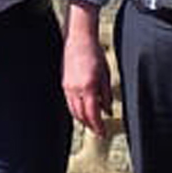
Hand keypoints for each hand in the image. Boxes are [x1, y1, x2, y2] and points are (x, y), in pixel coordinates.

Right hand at [61, 1, 112, 135]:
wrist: (79, 39)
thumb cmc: (94, 54)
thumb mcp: (105, 75)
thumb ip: (106, 95)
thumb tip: (107, 110)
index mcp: (88, 87)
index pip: (92, 114)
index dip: (98, 126)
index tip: (102, 133)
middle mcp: (75, 89)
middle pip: (81, 115)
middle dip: (89, 125)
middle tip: (98, 131)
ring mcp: (67, 86)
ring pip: (73, 110)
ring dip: (82, 119)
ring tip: (91, 123)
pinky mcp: (64, 83)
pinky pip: (69, 102)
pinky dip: (76, 109)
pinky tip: (83, 109)